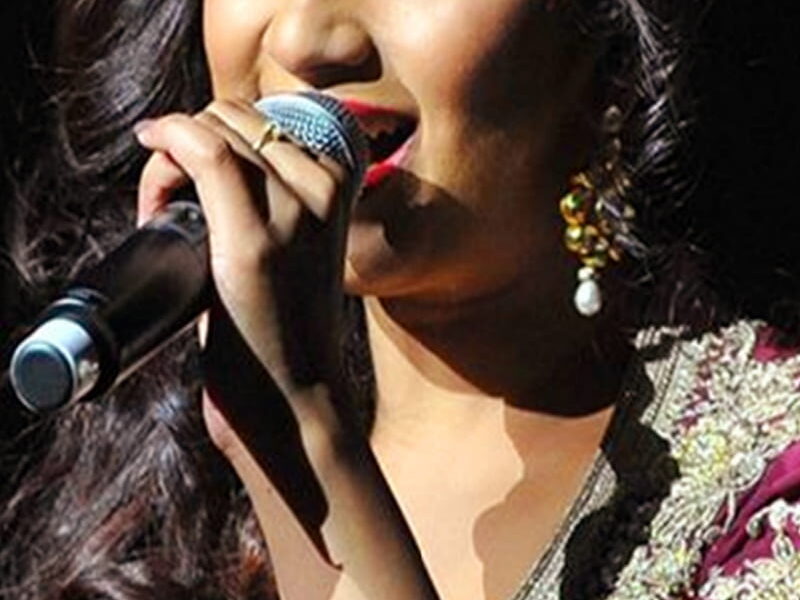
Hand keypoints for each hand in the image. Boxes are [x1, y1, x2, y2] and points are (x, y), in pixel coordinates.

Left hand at [135, 98, 350, 451]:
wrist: (295, 402)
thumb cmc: (281, 335)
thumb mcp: (290, 255)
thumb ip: (269, 208)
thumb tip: (202, 165)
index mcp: (337, 192)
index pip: (267, 124)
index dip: (219, 132)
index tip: (191, 174)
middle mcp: (323, 193)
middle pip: (238, 120)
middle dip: (190, 141)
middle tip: (168, 201)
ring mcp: (295, 213)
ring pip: (218, 129)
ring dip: (170, 152)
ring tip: (161, 209)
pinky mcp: (254, 242)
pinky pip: (206, 151)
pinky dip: (167, 138)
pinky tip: (151, 147)